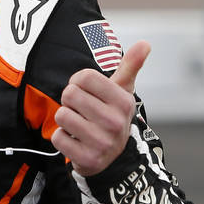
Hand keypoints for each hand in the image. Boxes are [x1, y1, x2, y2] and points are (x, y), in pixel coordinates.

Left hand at [51, 40, 150, 177]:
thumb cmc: (112, 117)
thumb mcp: (122, 92)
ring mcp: (102, 142)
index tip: (86, 93)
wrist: (113, 159)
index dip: (78, 83)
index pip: (84, 77)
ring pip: (61, 115)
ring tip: (79, 126)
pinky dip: (62, 139)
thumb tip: (145, 43)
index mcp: (124, 101)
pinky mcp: (87, 159)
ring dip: (65, 120)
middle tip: (82, 111)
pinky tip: (76, 141)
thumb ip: (130, 66)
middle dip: (70, 102)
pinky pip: (57, 138)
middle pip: (69, 94)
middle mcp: (115, 122)